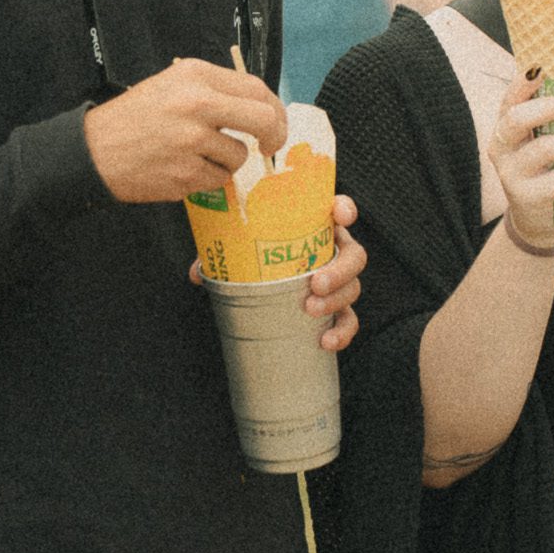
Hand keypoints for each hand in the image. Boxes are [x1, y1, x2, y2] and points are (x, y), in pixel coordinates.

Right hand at [84, 57, 286, 202]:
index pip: (256, 88)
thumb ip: (214, 90)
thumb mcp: (172, 85)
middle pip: (262, 120)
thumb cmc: (134, 118)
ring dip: (226, 161)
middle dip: (274, 136)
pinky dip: (207, 178)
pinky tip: (182, 168)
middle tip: (268, 147)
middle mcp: (197, 104)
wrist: (93, 150)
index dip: (274, 109)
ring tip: (195, 155)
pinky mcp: (186, 172)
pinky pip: (219, 179)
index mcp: (196, 75)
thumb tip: (259, 107)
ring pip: (238, 156)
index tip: (274, 123)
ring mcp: (192, 140)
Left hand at [187, 195, 364, 348]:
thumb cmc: (256, 257)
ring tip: (310, 309)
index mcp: (316, 227)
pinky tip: (326, 341)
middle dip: (340, 270)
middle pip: (355, 255)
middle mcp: (334, 252)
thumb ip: (222, 255)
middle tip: (315, 283)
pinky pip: (348, 320)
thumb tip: (198, 273)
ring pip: (353, 288)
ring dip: (336, 300)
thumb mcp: (239, 250)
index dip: (345, 210)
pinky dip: (341, 331)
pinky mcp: (337, 309)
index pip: (339, 210)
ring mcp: (338, 282)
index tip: (339, 215)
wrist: (264, 286)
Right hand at [487, 68, 553, 247]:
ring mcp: (511, 174)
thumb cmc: (546, 169)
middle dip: (550, 107)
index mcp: (505, 128)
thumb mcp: (549, 139)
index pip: (509, 100)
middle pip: (518, 119)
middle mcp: (501, 148)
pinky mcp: (527, 197)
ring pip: (544, 149)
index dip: (523, 83)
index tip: (543, 67)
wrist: (537, 219)